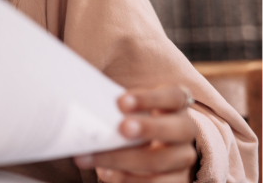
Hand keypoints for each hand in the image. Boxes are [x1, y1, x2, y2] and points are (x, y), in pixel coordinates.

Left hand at [75, 86, 197, 182]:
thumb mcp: (129, 108)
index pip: (173, 96)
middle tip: (121, 128)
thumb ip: (117, 108)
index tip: (121, 102)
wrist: (149, 146)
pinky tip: (106, 174)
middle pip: (178, 129)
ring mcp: (183, 157)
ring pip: (162, 160)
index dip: (150, 98)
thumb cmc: (131, 118)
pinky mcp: (177, 180)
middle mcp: (185, 130)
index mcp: (175, 104)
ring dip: (125, 159)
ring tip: (95, 158)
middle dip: (149, 128)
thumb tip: (84, 109)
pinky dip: (128, 179)